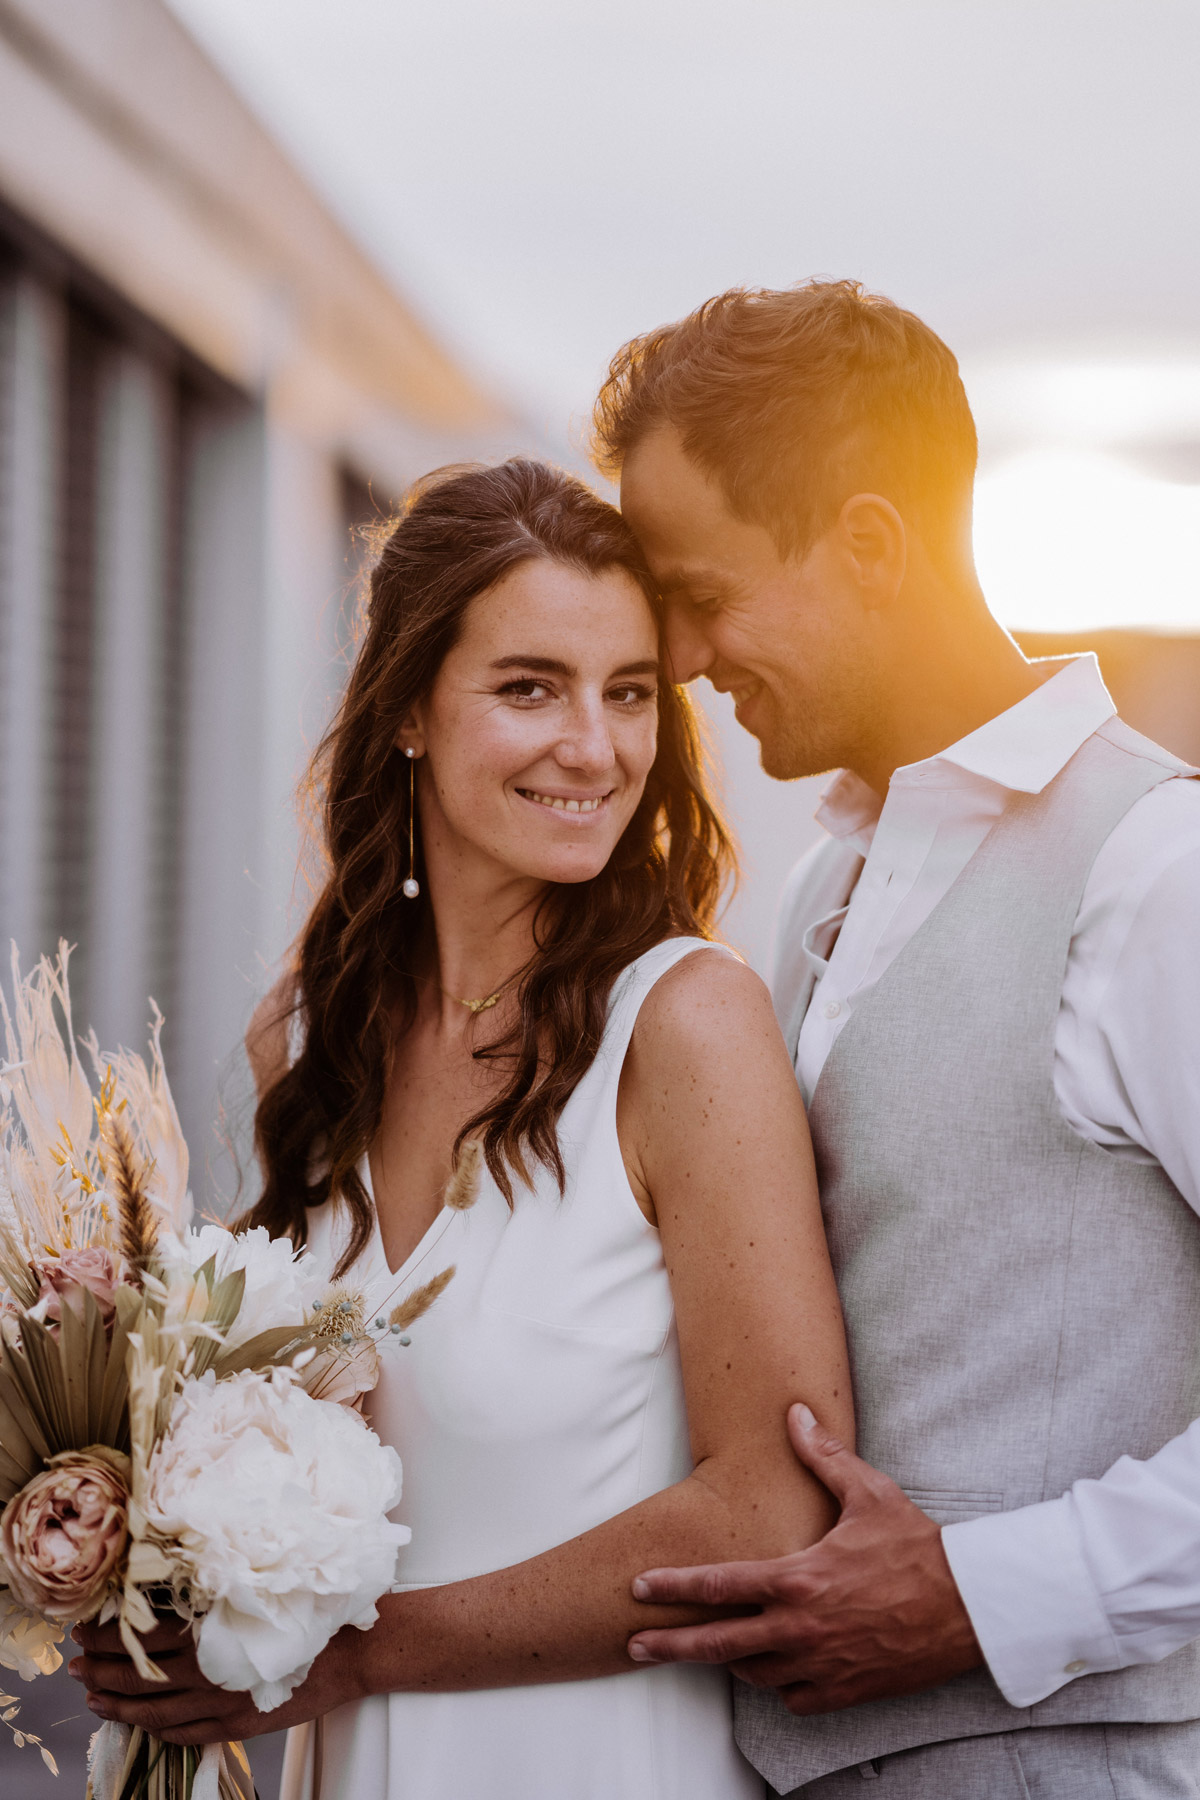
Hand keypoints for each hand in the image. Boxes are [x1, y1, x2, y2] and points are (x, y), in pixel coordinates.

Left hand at [70, 1615, 363, 1746]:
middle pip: (137, 1676)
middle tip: (75, 1664)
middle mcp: (207, 1672)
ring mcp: (219, 1705)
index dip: (107, 1636)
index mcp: (210, 1632)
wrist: (351, 1652)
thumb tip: (166, 1594)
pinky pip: (182, 1734)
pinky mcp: (234, 1727)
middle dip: (98, 1671)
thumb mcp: (253, 1593)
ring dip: (116, 1705)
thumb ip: (209, 1599)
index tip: (84, 1629)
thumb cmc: (306, 1612)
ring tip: (93, 1697)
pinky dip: (155, 1728)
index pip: (141, 1636)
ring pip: (152, 1711)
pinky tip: (141, 1721)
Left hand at [627, 1403, 982, 1712]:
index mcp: (799, 1578)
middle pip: (719, 1644)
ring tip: (713, 1646)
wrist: (970, 1607)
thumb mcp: (869, 1492)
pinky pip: (795, 1699)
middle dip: (671, 1645)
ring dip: (732, 1660)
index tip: (639, 1588)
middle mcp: (802, 1628)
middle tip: (636, 1644)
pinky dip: (780, 1688)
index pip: (720, 1584)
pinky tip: (776, 1671)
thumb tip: (795, 1412)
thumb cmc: (918, 1546)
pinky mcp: (847, 1691)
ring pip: (755, 1673)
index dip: (675, 1586)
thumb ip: (823, 1455)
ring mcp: (823, 1665)